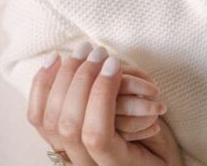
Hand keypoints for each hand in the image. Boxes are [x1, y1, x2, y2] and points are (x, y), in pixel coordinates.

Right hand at [28, 44, 181, 164]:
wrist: (169, 163)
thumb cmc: (146, 135)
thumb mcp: (116, 108)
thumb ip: (94, 92)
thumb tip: (78, 58)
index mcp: (67, 145)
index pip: (37, 118)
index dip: (42, 85)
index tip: (56, 56)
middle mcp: (75, 158)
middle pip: (55, 120)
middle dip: (72, 77)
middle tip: (93, 52)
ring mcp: (93, 165)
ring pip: (75, 127)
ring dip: (92, 84)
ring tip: (112, 62)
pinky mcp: (115, 165)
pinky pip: (101, 134)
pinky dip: (109, 99)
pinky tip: (124, 78)